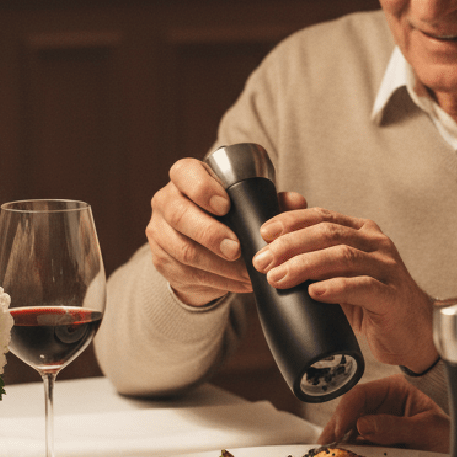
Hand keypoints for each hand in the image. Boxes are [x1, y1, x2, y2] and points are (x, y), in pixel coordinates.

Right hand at [145, 157, 307, 306]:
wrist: (200, 246)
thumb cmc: (226, 216)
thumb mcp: (246, 204)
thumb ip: (270, 200)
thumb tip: (297, 202)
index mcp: (185, 177)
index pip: (185, 173)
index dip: (202, 188)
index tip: (226, 206)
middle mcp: (165, 200)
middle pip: (179, 215)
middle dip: (210, 234)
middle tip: (236, 248)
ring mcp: (159, 231)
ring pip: (182, 250)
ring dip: (218, 265)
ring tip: (245, 273)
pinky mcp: (160, 260)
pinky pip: (186, 273)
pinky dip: (217, 281)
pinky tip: (238, 283)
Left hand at [253, 208, 437, 372]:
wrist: (413, 332)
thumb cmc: (371, 303)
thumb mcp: (341, 274)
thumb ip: (316, 257)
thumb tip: (273, 248)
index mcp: (362, 232)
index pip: (322, 217)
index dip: (291, 221)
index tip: (264, 233)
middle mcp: (376, 244)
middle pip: (328, 234)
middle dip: (290, 245)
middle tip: (263, 261)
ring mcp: (387, 268)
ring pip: (342, 257)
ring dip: (305, 265)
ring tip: (279, 277)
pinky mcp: (392, 296)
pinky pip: (362, 287)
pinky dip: (335, 288)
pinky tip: (314, 293)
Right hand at [318, 374, 449, 451]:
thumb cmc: (456, 429)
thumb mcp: (428, 429)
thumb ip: (396, 427)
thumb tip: (363, 425)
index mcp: (396, 390)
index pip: (361, 394)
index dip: (345, 411)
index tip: (338, 431)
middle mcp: (385, 405)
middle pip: (352, 412)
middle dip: (337, 428)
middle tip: (326, 448)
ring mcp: (383, 423)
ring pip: (354, 429)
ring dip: (342, 442)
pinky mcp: (384, 441)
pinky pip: (363, 445)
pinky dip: (352, 453)